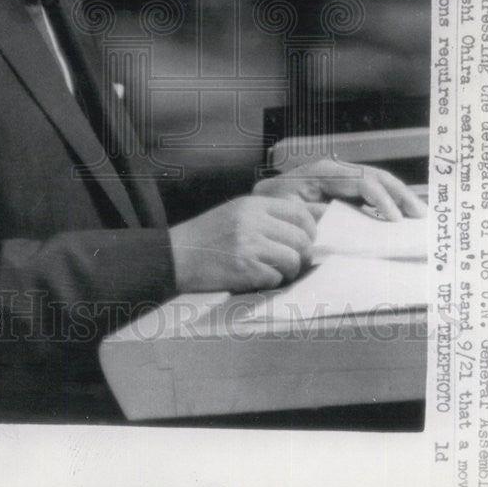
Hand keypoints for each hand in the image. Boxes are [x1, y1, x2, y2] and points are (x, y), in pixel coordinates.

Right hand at [169, 195, 316, 292]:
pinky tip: (258, 278)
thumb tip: (306, 227)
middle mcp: (253, 221)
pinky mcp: (243, 268)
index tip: (310, 239)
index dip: (312, 227)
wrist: (175, 255)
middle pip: (301, 238)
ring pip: (292, 259)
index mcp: (253, 204)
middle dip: (303, 254)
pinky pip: (275, 278)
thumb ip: (267, 216)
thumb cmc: (207, 236)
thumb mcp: (236, 212)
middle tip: (295, 261)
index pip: (299, 212)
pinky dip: (271, 282)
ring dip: (289, 271)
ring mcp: (248, 244)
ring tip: (276, 272)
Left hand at [252, 158, 426, 221]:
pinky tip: (400, 215)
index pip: (362, 180)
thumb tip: (344, 218)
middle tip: (420, 214)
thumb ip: (315, 213)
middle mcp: (335, 171)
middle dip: (400, 194)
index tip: (394, 219)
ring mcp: (340, 178)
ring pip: (378, 182)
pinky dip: (388, 202)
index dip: (381, 199)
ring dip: (399, 197)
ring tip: (418, 214)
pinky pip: (370, 192)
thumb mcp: (288, 210)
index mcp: (323, 172)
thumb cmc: (271, 207)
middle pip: (376, 176)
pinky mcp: (342, 189)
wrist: (259, 205)